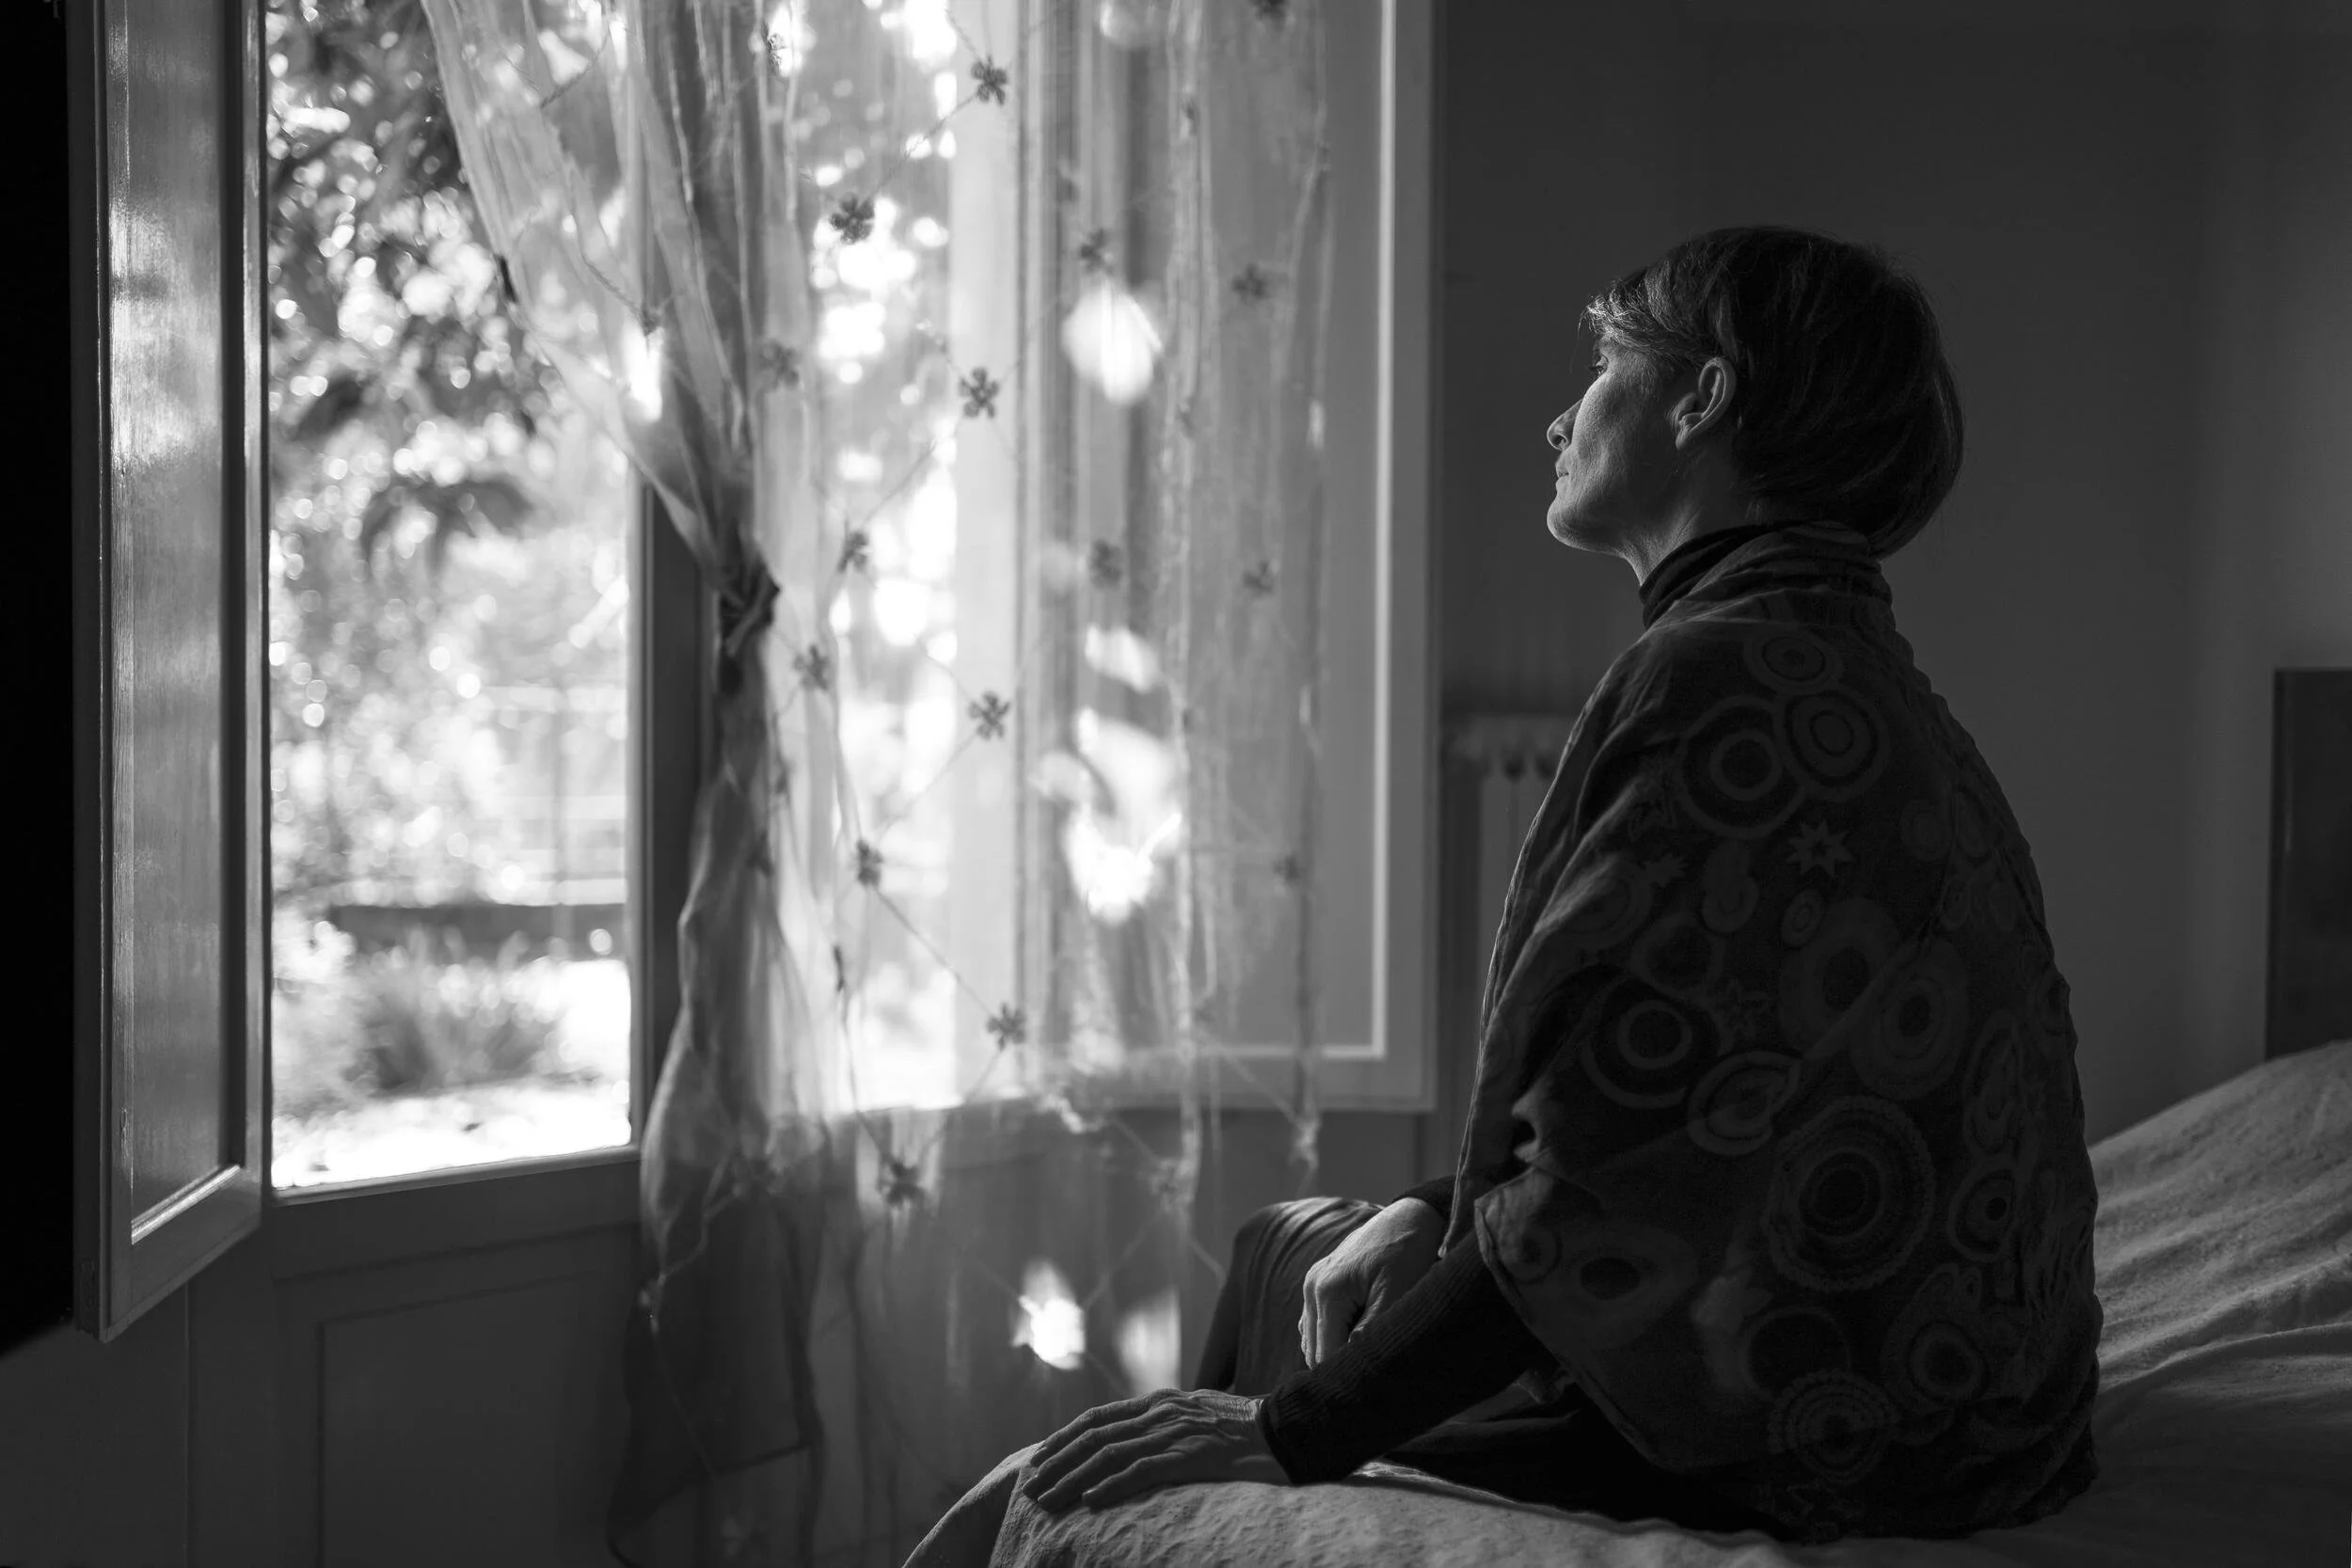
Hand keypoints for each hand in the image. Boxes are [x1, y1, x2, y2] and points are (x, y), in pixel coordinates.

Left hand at [1022, 1388, 1286, 1513]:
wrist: (1293, 1429)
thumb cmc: (1252, 1433)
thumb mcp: (1201, 1420)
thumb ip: (1170, 1427)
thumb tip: (1143, 1447)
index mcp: (1161, 1402)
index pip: (1099, 1417)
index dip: (1065, 1438)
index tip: (1040, 1460)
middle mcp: (1161, 1411)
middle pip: (1095, 1436)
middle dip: (1058, 1462)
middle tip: (1031, 1487)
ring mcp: (1176, 1431)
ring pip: (1110, 1454)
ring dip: (1073, 1479)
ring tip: (1048, 1500)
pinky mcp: (1192, 1454)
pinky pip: (1143, 1470)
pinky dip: (1112, 1485)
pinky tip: (1091, 1502)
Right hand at [1298, 1197, 1444, 1365]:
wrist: (1410, 1217)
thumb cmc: (1407, 1253)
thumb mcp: (1396, 1294)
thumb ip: (1370, 1331)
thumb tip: (1351, 1365)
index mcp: (1327, 1291)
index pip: (1324, 1354)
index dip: (1344, 1375)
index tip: (1369, 1386)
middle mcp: (1312, 1286)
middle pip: (1313, 1350)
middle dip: (1339, 1366)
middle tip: (1371, 1376)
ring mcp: (1313, 1282)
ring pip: (1312, 1338)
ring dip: (1335, 1350)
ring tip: (1368, 1353)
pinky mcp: (1320, 1281)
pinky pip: (1316, 1322)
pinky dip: (1333, 1335)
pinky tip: (1358, 1334)